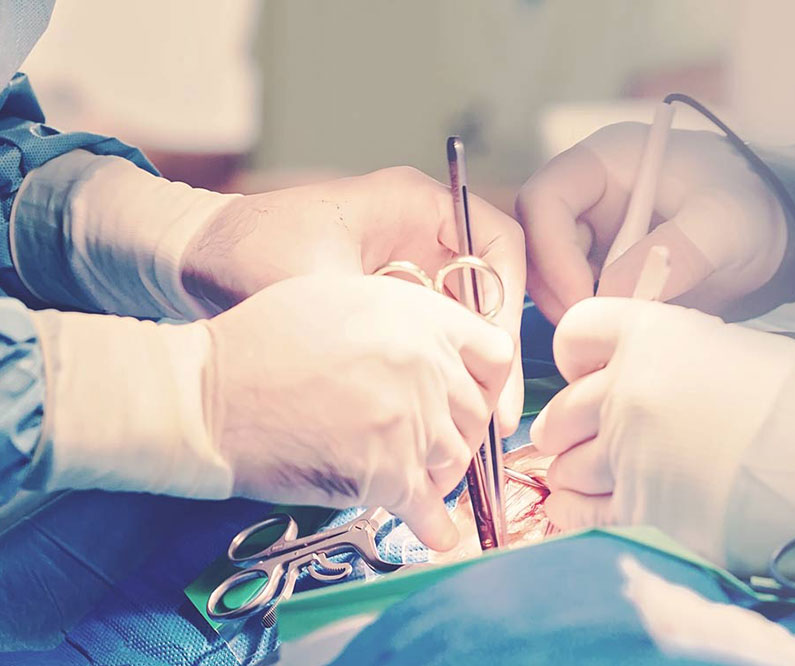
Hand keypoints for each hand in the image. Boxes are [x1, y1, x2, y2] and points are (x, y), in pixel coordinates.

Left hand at [182, 166, 525, 432]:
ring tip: (475, 431)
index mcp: (414, 204)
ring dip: (472, 372)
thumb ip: (382, 318)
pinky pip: (435, 338)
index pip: (498, 242)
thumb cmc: (250, 250)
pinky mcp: (392, 302)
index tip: (500, 356)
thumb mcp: (322, 283)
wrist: (196, 260)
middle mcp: (422, 233)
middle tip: (498, 417)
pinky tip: (439, 419)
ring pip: (466, 321)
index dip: (511, 300)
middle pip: (489, 290)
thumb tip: (437, 368)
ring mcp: (409, 268)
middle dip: (496, 353)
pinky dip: (442, 377)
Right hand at [206, 274, 514, 549]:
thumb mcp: (341, 297)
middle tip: (437, 444)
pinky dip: (435, 526)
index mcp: (419, 317)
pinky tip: (437, 533)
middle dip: (461, 432)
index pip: (495, 353)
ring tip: (417, 479)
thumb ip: (400, 321)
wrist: (212, 394)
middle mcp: (425, 366)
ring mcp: (411, 421)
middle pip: (477, 413)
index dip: (490, 381)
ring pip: (456, 460)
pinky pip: (429, 509)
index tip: (478, 398)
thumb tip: (428, 348)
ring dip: (442, 475)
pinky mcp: (388, 473)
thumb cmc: (260, 343)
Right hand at [516, 124, 786, 322]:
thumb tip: (614, 293)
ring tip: (612, 336)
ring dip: (570, 310)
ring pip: (550, 276)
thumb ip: (674, 253)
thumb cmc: (758, 209)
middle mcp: (590, 195)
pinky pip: (576, 296)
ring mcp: (595, 233)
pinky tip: (618, 336)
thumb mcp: (725, 225)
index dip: (551, 252)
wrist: (784, 237)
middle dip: (556, 289)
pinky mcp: (605, 268)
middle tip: (591, 331)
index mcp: (607, 161)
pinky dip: (588, 320)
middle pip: (537, 243)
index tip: (584, 299)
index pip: (544, 199)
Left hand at [531, 297, 794, 578]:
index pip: (574, 329)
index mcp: (651, 336)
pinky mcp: (640, 513)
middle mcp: (627, 390)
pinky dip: (574, 513)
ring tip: (588, 479)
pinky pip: (580, 514)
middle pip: (560, 410)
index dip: (575, 353)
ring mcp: (628, 454)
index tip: (585, 372)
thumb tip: (632, 371)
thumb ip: (665, 352)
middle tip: (576, 439)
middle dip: (564, 427)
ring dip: (572, 474)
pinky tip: (580, 511)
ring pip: (564, 466)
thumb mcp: (729, 346)